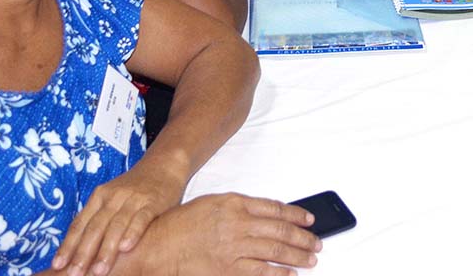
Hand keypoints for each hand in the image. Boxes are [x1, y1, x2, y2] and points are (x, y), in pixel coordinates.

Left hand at [51, 159, 185, 275]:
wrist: (164, 164)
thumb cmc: (135, 189)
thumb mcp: (112, 199)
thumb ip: (98, 219)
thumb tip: (76, 251)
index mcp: (99, 196)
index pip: (80, 224)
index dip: (68, 245)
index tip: (58, 266)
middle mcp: (114, 196)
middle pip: (95, 227)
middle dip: (83, 252)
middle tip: (75, 274)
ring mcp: (134, 198)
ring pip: (117, 225)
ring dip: (106, 249)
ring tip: (99, 270)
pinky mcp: (154, 201)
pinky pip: (141, 218)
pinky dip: (133, 232)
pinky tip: (126, 248)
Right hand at [136, 193, 320, 273]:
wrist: (156, 246)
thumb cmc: (179, 225)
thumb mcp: (211, 203)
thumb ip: (239, 206)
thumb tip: (268, 213)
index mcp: (234, 203)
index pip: (275, 208)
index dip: (296, 214)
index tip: (309, 219)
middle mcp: (237, 224)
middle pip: (280, 230)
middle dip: (303, 237)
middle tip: (316, 242)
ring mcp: (233, 248)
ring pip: (275, 251)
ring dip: (297, 256)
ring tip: (311, 259)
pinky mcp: (227, 270)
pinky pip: (260, 273)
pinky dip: (278, 274)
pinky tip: (290, 274)